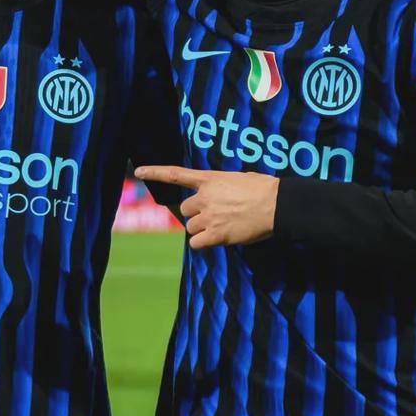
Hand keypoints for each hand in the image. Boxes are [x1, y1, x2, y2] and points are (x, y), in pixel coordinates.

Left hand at [133, 165, 278, 250]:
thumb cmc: (265, 190)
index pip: (176, 174)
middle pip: (186, 210)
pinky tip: (218, 239)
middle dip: (197, 214)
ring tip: (224, 226)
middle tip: (217, 216)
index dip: (155, 172)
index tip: (138, 171)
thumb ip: (223, 187)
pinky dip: (204, 243)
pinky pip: (197, 243)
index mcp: (210, 180)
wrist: (277, 205)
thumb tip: (221, 199)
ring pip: (191, 228)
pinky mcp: (216, 234)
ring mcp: (209, 216)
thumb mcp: (240, 178)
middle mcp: (205, 197)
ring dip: (203, 229)